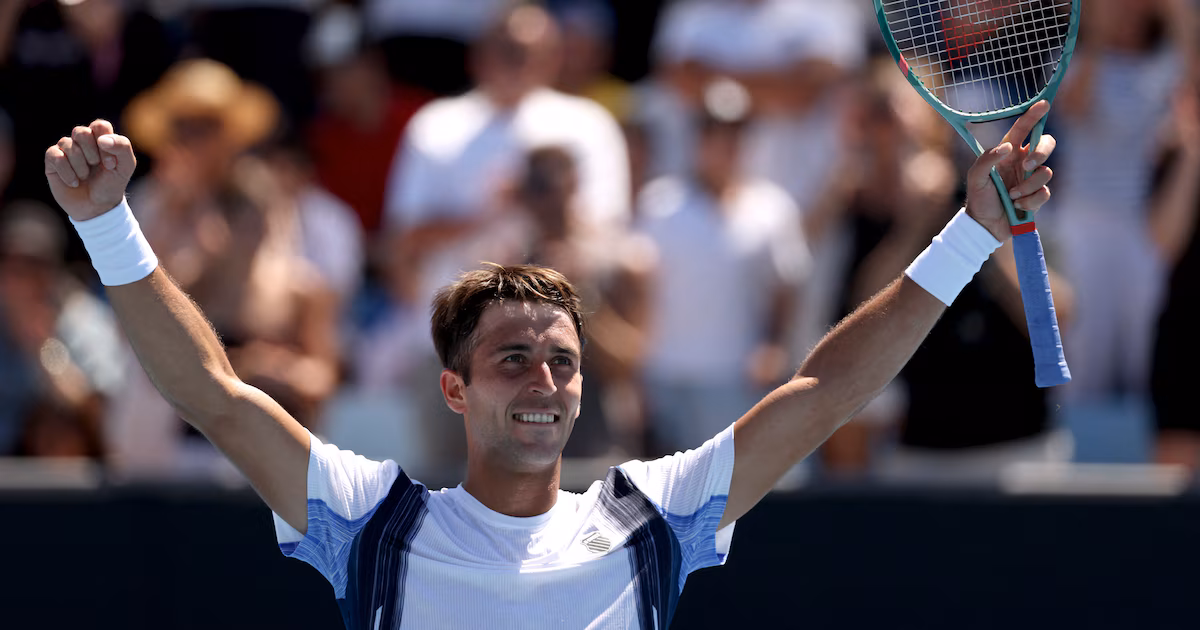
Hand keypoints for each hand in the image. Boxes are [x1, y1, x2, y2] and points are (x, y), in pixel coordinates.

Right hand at [44, 119, 136, 221]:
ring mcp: (66, 149)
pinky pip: (55, 156)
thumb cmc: (112, 184)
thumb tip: (102, 139)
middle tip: (96, 167)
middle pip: (81, 132)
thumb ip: (122, 147)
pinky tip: (74, 182)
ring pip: (67, 143)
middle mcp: (82, 140)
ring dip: (80, 166)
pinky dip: (67, 172)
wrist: (96, 207)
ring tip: (85, 177)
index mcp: (101, 138)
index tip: (110, 163)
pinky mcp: (52, 160)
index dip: (105, 144)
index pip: (100, 126)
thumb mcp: (126, 167)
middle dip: (91, 153)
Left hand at [965, 101, 1055, 240]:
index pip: (1023, 129)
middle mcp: (1023, 162)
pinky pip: (1044, 193)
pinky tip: (1017, 206)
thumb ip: (987, 159)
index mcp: (1008, 153)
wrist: (985, 225)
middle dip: (1041, 152)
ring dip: (1027, 186)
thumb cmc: (979, 198)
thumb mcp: (976, 177)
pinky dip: (1029, 201)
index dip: (1034, 116)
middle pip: (1046, 144)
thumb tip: (1008, 148)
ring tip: (1011, 196)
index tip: (1043, 104)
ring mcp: (1032, 179)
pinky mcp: (1038, 196)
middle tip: (1027, 165)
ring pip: (1046, 173)